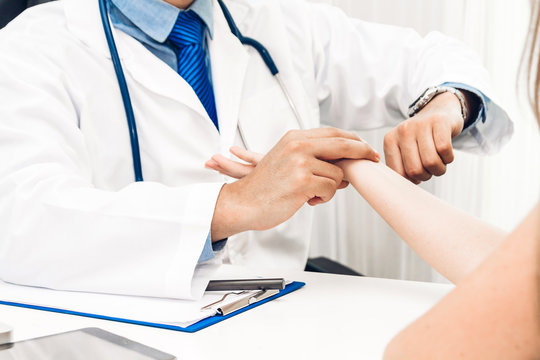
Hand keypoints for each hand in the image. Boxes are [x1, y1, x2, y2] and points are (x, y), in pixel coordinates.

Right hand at [209, 128, 379, 239]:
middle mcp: (298, 146)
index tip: (365, 148)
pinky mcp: (303, 181)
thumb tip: (344, 165)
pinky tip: (307, 200)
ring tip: (312, 193)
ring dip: (331, 188)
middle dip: (362, 153)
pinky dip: (323, 198)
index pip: (333, 133)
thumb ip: (313, 157)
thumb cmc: (264, 187)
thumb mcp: (287, 162)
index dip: (353, 141)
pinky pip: (330, 189)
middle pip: (343, 144)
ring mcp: (300, 162)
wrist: (243, 203)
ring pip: (338, 174)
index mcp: (294, 138)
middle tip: (372, 159)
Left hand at [383, 92, 466, 183]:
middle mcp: (403, 131)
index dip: (411, 180)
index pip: (398, 173)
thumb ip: (400, 166)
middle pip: (415, 170)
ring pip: (430, 162)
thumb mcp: (404, 149)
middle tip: (430, 170)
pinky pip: (444, 150)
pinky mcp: (439, 122)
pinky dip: (448, 158)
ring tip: (439, 163)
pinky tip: (446, 154)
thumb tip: (402, 190)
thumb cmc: (421, 138)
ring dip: (439, 169)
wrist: (438, 111)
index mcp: (390, 140)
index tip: (417, 175)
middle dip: (426, 176)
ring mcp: (421, 125)